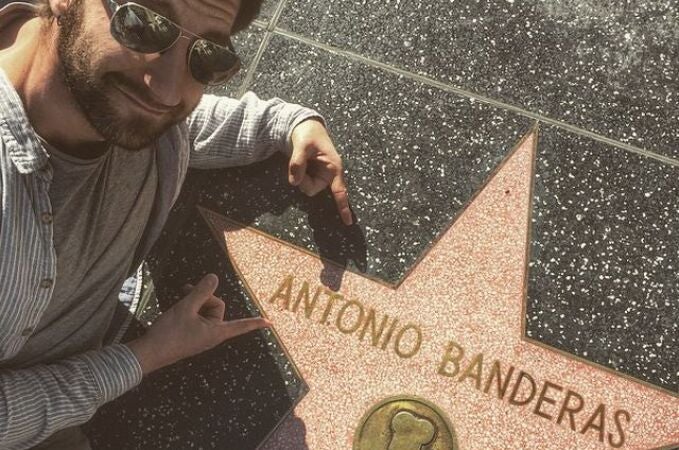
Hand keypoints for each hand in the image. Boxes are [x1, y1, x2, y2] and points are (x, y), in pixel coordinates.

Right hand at [126, 274, 271, 374]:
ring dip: (194, 301)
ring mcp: (201, 335)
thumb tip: (214, 278)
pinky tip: (177, 307)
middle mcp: (211, 334)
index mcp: (216, 332)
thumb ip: (202, 291)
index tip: (270, 323)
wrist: (149, 353)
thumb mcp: (186, 307)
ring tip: (180, 299)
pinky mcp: (191, 335)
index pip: (241, 325)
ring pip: (205, 309)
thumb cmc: (169, 334)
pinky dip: (189, 308)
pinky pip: (196, 316)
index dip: (254, 322)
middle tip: (186, 291)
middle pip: (217, 306)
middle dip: (203, 297)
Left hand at [289, 119, 352, 224]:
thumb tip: (295, 181)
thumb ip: (298, 162)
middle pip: (312, 189)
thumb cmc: (309, 133)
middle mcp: (329, 174)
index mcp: (333, 166)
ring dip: (299, 177)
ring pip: (306, 187)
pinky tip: (300, 163)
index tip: (348, 222)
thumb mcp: (302, 144)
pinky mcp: (313, 175)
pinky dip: (298, 175)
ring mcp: (320, 175)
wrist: (305, 126)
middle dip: (302, 181)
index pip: (340, 190)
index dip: (343, 206)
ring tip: (301, 159)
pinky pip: (302, 182)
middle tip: (299, 163)